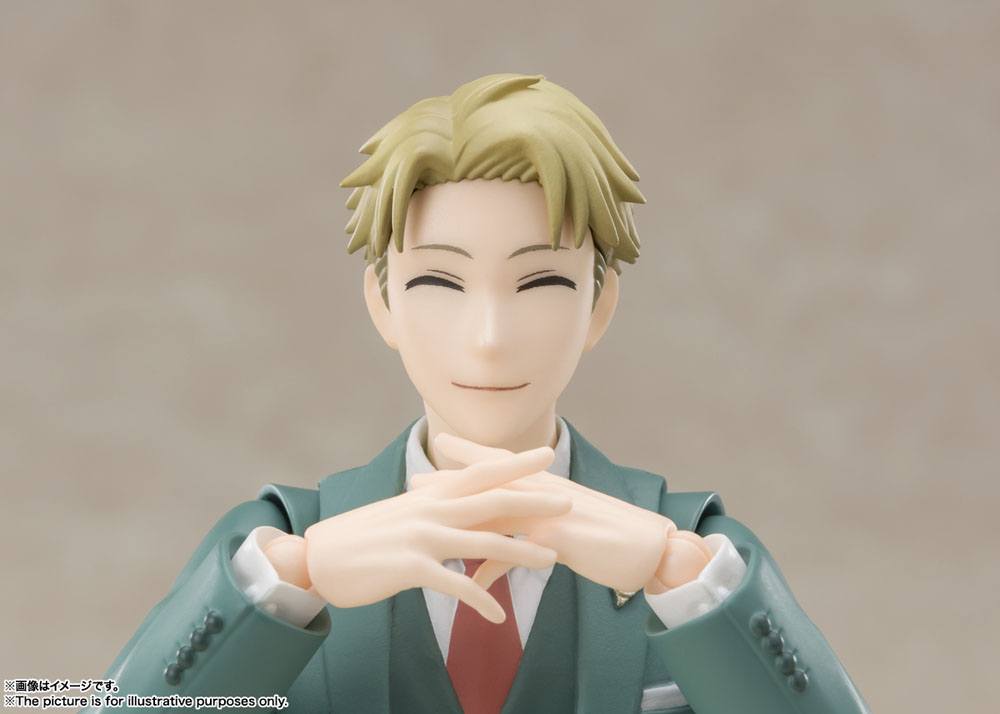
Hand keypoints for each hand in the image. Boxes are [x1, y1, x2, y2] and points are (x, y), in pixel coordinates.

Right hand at [262, 446, 570, 622]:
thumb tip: (458, 505)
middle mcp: (430, 509)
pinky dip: (480, 601)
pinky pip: (455, 586)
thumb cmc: (361, 538)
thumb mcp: (401, 513)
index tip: (547, 453)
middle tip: (569, 500)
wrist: (317, 558)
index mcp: (429, 493)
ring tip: (553, 561)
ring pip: (483, 542)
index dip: (515, 462)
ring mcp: (421, 537)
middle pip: (492, 501)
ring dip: (521, 552)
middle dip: (533, 500)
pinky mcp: (410, 567)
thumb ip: (432, 507)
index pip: (481, 472)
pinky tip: (499, 616)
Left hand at [413, 433, 713, 593]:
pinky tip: (470, 584)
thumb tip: (527, 523)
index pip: (504, 462)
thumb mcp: (577, 521)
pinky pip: (513, 553)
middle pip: (489, 480)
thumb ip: (548, 518)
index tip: (442, 443)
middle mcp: (546, 490)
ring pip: (493, 510)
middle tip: (414, 482)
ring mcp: (550, 509)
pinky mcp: (557, 536)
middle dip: (451, 481)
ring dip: (458, 519)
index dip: (472, 453)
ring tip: (426, 530)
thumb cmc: (616, 537)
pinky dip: (490, 569)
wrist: (654, 548)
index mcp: (549, 484)